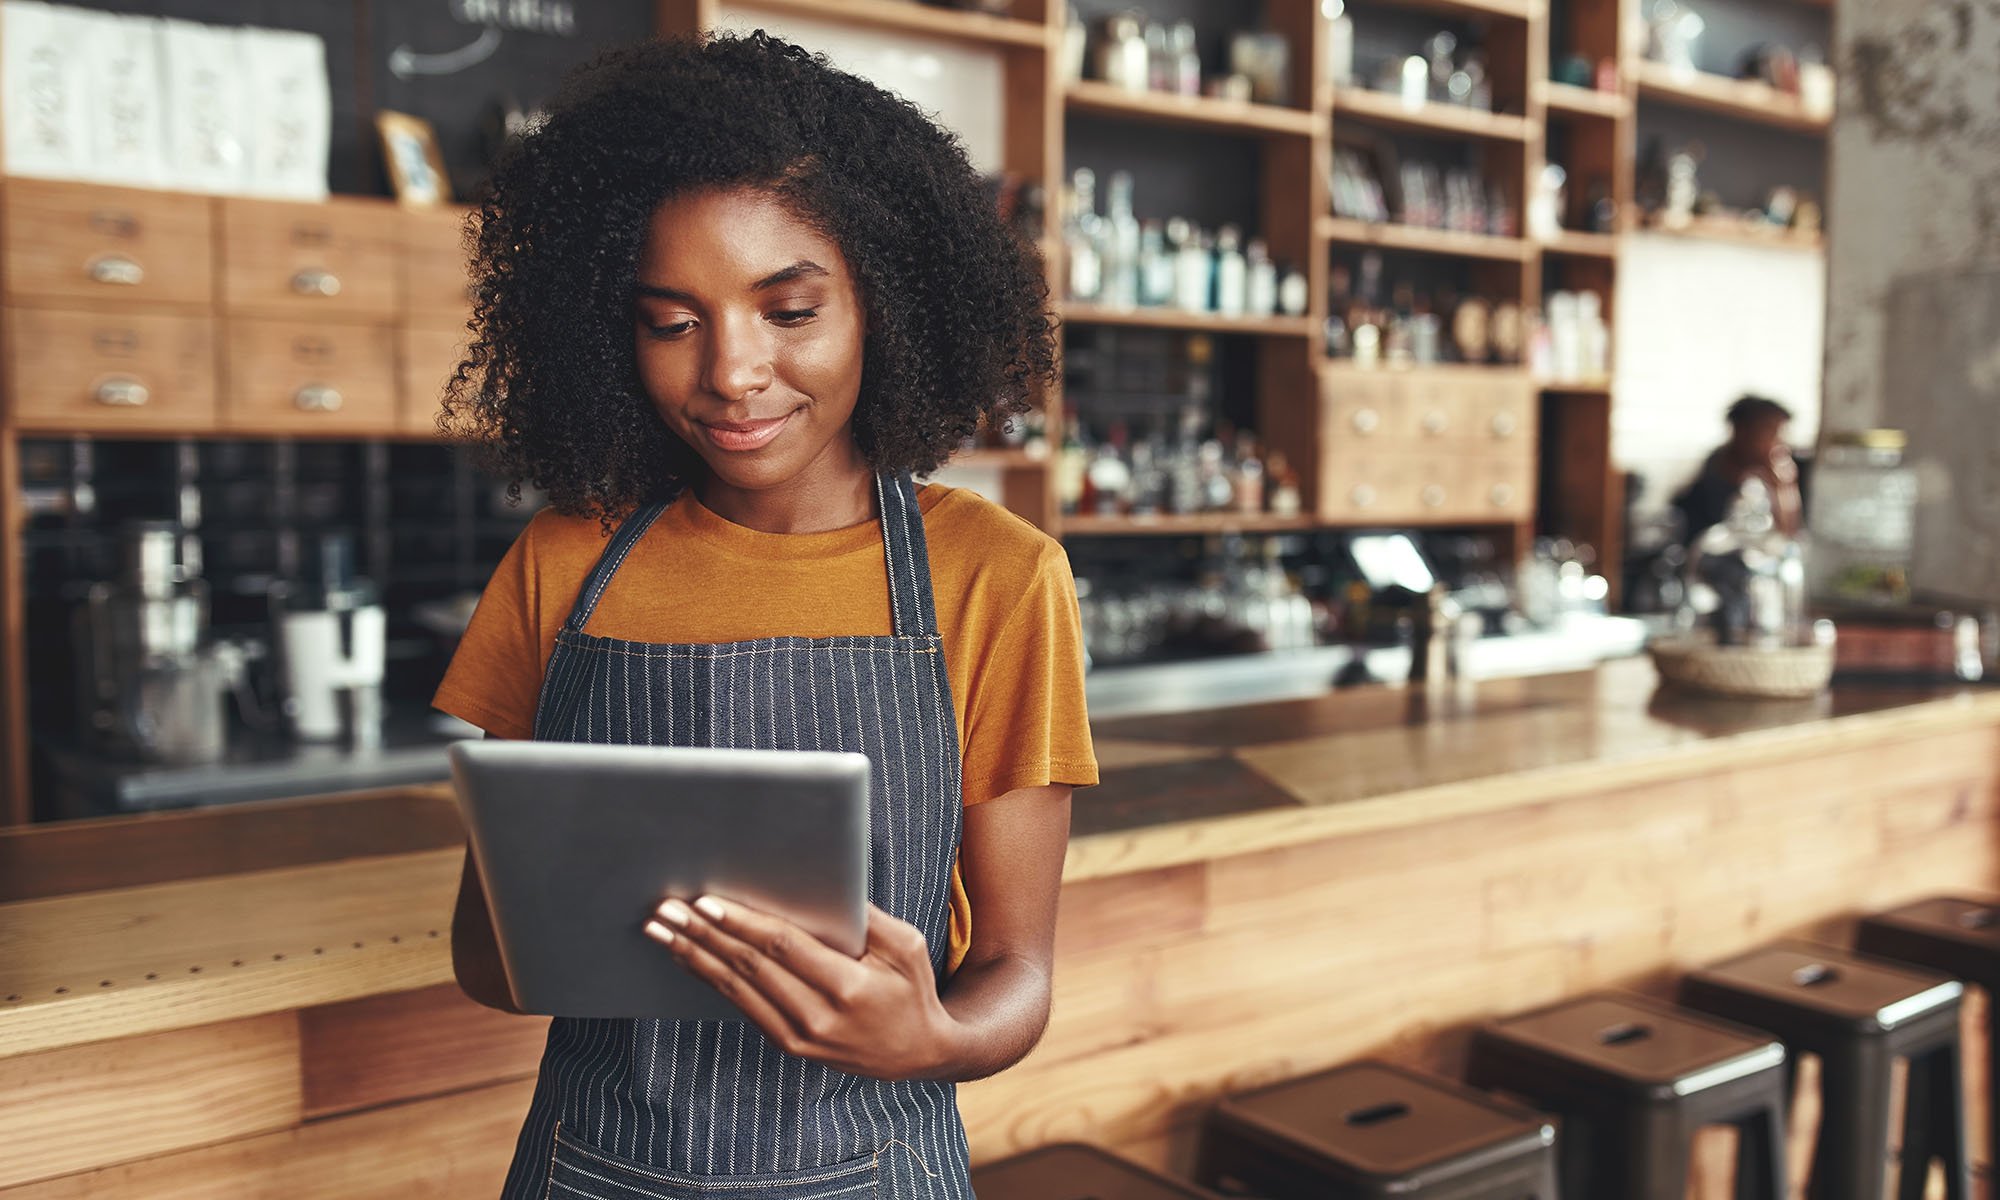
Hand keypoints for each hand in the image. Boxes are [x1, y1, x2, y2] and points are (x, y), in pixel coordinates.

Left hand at [645, 895, 961, 1080]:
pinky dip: (710, 979)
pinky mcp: (789, 1046)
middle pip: (749, 967)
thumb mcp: (907, 946)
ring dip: (693, 956)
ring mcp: (800, 1037)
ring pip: (736, 989)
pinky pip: (742, 1007)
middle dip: (703, 934)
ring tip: (661, 930)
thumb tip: (820, 881)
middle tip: (666, 910)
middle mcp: (818, 1017)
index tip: (706, 902)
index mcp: (848, 987)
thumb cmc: (912, 989)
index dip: (742, 923)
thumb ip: (866, 916)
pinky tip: (688, 957)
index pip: (783, 947)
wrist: (918, 1054)